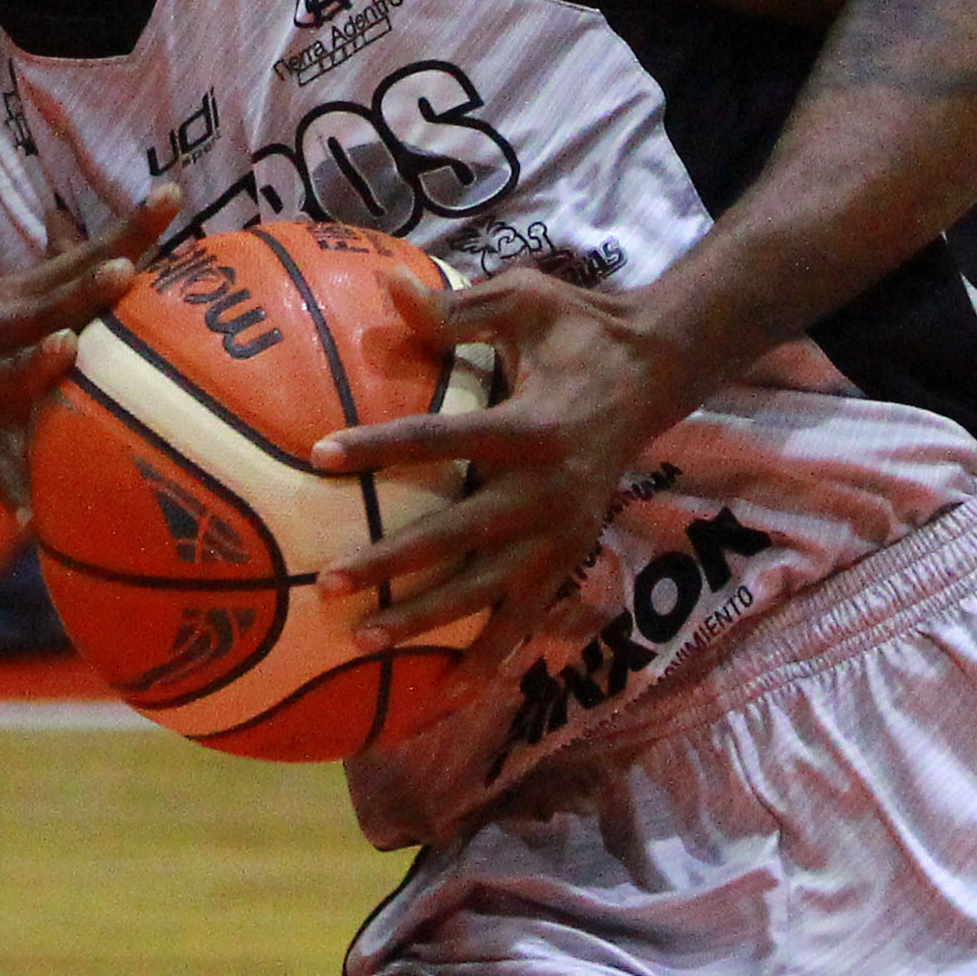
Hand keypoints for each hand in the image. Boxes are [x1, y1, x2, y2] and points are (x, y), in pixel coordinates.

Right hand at [0, 187, 177, 512]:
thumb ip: (42, 297)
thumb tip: (109, 268)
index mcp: (1, 302)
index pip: (72, 259)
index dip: (123, 231)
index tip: (171, 194)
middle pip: (46, 306)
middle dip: (85, 288)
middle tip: (125, 268)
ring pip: (7, 373)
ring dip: (37, 364)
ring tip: (65, 350)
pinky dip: (5, 488)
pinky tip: (28, 516)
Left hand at [311, 264, 701, 684]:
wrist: (657, 372)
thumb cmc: (579, 328)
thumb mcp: (524, 300)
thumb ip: (455, 308)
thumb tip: (388, 288)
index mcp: (530, 425)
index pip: (440, 439)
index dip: (380, 447)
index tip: (319, 455)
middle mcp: (548, 489)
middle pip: (458, 533)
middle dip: (393, 562)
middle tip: (328, 583)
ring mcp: (563, 530)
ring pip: (488, 587)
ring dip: (427, 617)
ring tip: (364, 640)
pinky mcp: (572, 552)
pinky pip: (527, 611)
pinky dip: (494, 651)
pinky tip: (451, 687)